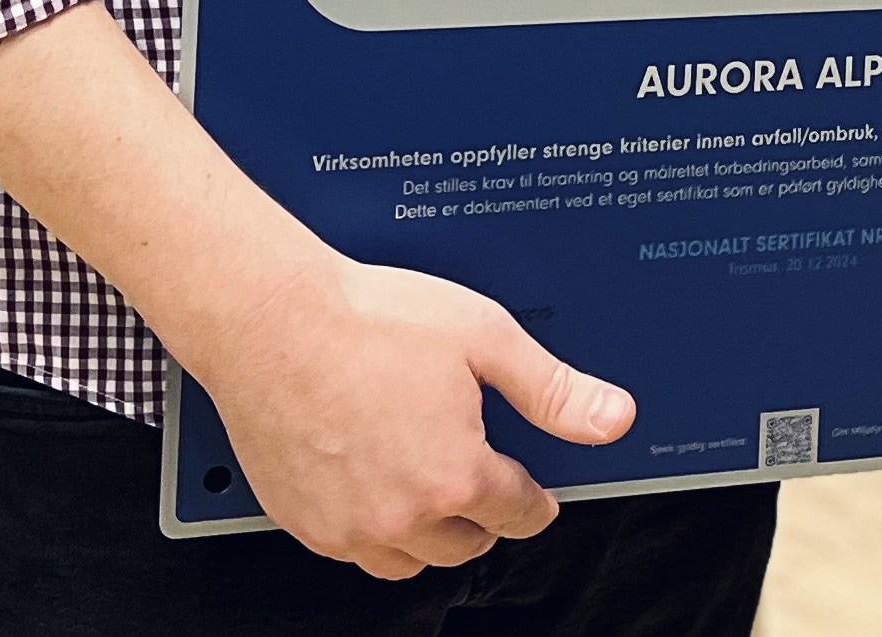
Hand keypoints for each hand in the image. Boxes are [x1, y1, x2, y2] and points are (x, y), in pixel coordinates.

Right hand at [198, 255, 633, 577]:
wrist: (271, 319)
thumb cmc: (366, 320)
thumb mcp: (485, 338)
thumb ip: (551, 388)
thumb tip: (611, 418)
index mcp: (456, 474)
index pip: (518, 513)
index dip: (536, 501)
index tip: (536, 495)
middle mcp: (402, 514)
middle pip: (465, 544)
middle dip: (486, 518)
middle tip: (487, 486)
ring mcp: (347, 525)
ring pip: (406, 561)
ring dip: (430, 536)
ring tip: (436, 494)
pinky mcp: (302, 520)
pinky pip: (352, 552)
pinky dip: (373, 533)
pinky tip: (376, 491)